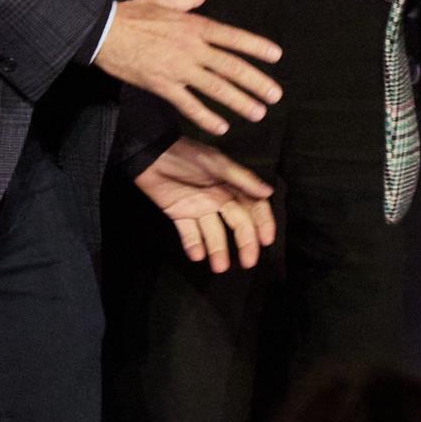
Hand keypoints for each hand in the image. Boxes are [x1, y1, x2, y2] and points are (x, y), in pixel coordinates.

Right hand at [93, 0, 282, 134]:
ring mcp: (178, 68)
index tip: (276, 56)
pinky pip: (188, 104)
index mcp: (195, 26)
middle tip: (275, 95)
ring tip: (258, 113)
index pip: (233, 37)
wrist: (103, 31)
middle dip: (256, 82)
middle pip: (231, 66)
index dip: (256, 46)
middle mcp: (192, 47)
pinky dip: (206, 117)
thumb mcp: (164, 0)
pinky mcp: (162, 85)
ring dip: (239, 101)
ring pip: (215, 87)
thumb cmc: (133, 14)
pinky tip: (221, 127)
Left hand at [134, 137, 277, 271]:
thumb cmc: (187, 156)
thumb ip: (242, 179)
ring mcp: (199, 208)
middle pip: (237, 224)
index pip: (253, 206)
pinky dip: (193, 244)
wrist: (151, 154)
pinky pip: (189, 233)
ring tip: (219, 267)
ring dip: (218, 249)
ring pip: (213, 233)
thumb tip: (269, 192)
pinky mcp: (179, 214)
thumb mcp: (217, 165)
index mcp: (230, 185)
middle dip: (245, 243)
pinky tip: (197, 255)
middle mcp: (218, 198)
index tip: (267, 241)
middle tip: (248, 263)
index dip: (262, 222)